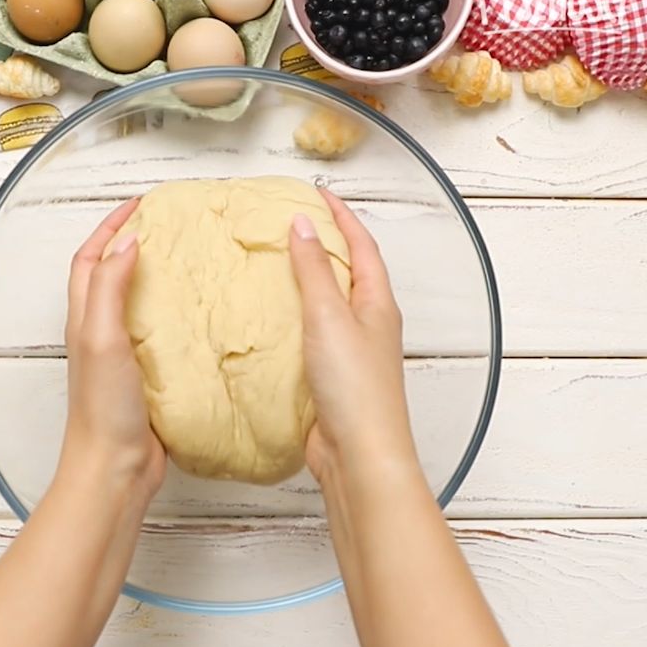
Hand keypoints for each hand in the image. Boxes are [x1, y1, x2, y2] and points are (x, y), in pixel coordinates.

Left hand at [59, 199, 165, 499]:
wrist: (115, 467)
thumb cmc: (104, 409)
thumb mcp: (103, 339)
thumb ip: (110, 290)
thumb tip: (128, 242)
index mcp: (85, 319)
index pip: (91, 259)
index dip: (111, 226)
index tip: (142, 205)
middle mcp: (100, 333)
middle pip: (108, 275)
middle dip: (131, 243)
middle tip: (168, 227)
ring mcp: (122, 356)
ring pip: (134, 303)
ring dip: (152, 277)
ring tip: (186, 261)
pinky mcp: (145, 377)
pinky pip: (157, 333)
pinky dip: (172, 314)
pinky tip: (197, 316)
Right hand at [289, 191, 419, 487]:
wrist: (357, 453)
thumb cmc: (353, 386)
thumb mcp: (329, 317)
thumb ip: (313, 271)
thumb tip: (302, 225)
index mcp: (377, 303)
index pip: (362, 246)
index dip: (342, 216)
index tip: (318, 193)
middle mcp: (369, 324)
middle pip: (349, 272)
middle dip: (325, 244)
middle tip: (291, 224)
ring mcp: (351, 352)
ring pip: (329, 305)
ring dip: (308, 282)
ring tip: (275, 264)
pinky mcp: (331, 377)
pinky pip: (312, 336)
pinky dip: (294, 319)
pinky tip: (270, 321)